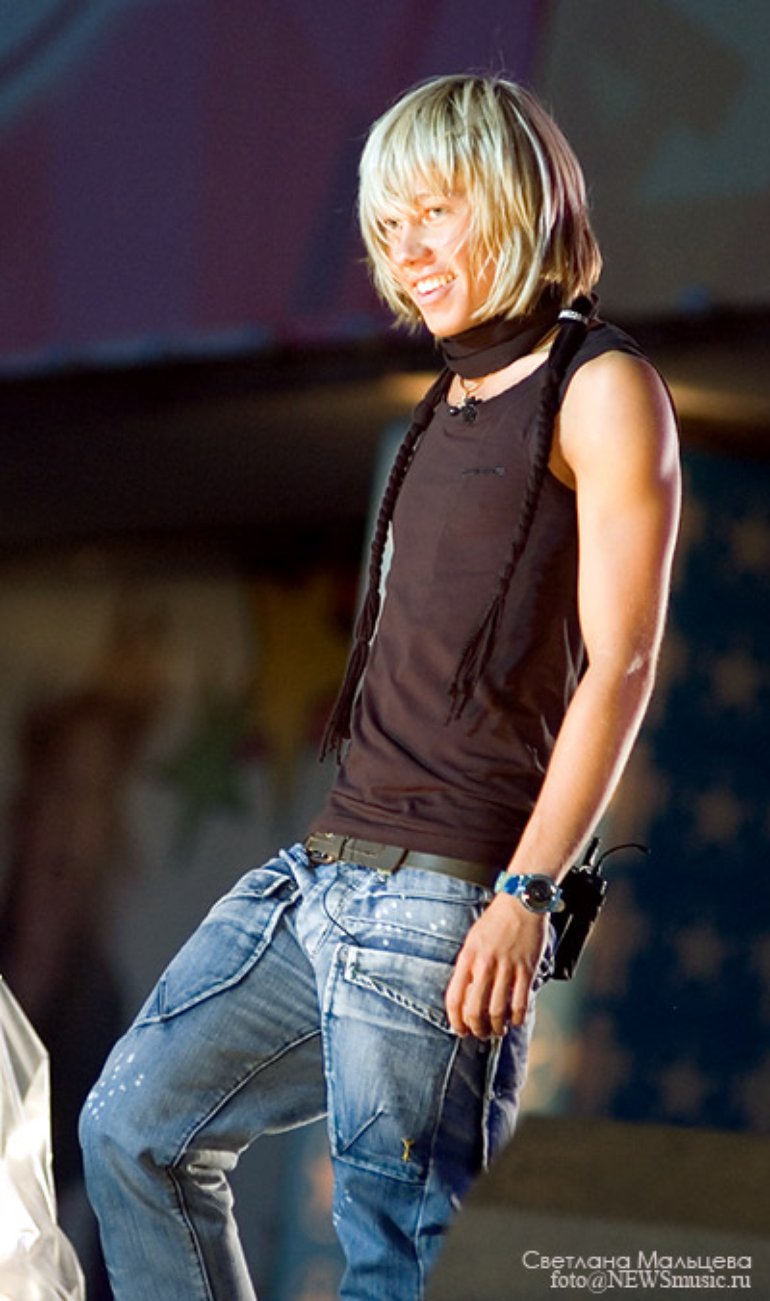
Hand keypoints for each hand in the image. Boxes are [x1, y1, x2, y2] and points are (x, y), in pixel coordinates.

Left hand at [445, 894, 547, 1037]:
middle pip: (475, 1010)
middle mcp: (485, 964)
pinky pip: (521, 1002)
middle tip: (481, 1033)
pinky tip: (516, 1020)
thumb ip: (468, 966)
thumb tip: (466, 994)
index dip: (456, 1020)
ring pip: (498, 1011)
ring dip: (497, 1027)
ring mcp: (507, 967)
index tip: (460, 1030)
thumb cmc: (496, 921)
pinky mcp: (527, 969)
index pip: (454, 998)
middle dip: (477, 1029)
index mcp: (468, 957)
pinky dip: (518, 1017)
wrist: (521, 902)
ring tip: (498, 1029)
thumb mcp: (473, 940)